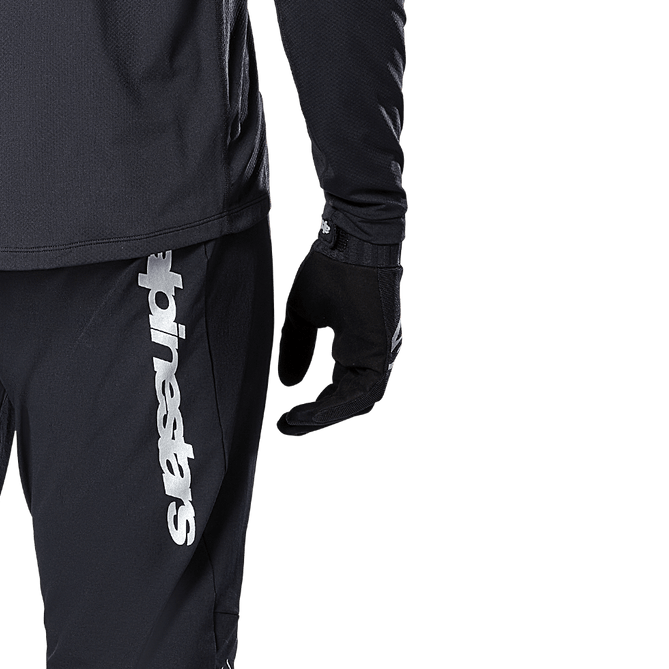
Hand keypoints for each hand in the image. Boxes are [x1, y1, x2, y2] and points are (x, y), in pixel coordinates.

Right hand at [276, 240, 402, 436]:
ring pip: (359, 402)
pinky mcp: (383, 350)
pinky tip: (310, 412)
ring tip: (294, 425)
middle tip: (287, 428)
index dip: (315, 408)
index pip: (342, 389)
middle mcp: (378, 353)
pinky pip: (364, 391)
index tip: (284, 420)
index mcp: (362, 345)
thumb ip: (298, 349)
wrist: (351, 239)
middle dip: (318, 419)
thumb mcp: (303, 315)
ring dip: (325, 417)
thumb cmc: (329, 269)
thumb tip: (290, 385)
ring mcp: (384, 353)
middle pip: (351, 403)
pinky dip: (336, 406)